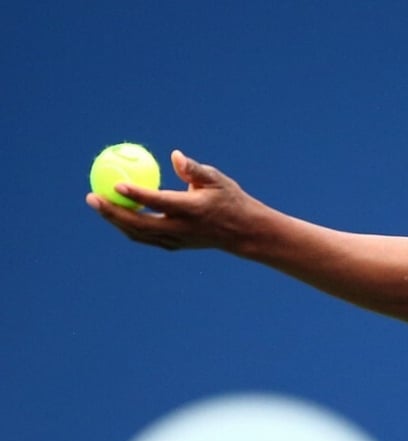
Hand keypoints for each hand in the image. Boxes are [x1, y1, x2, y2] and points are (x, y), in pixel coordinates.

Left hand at [86, 150, 265, 251]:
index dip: (137, 195)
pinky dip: (128, 226)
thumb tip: (174, 155)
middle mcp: (182, 228)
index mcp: (193, 209)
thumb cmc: (230, 199)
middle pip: (140, 224)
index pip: (160, 203)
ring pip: (138, 234)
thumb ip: (193, 169)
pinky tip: (116, 213)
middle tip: (92, 196)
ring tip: (97, 203)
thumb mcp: (218, 180)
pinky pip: (145, 237)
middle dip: (112, 212)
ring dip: (115, 220)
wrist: (242, 233)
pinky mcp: (174, 245)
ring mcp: (177, 240)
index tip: (117, 184)